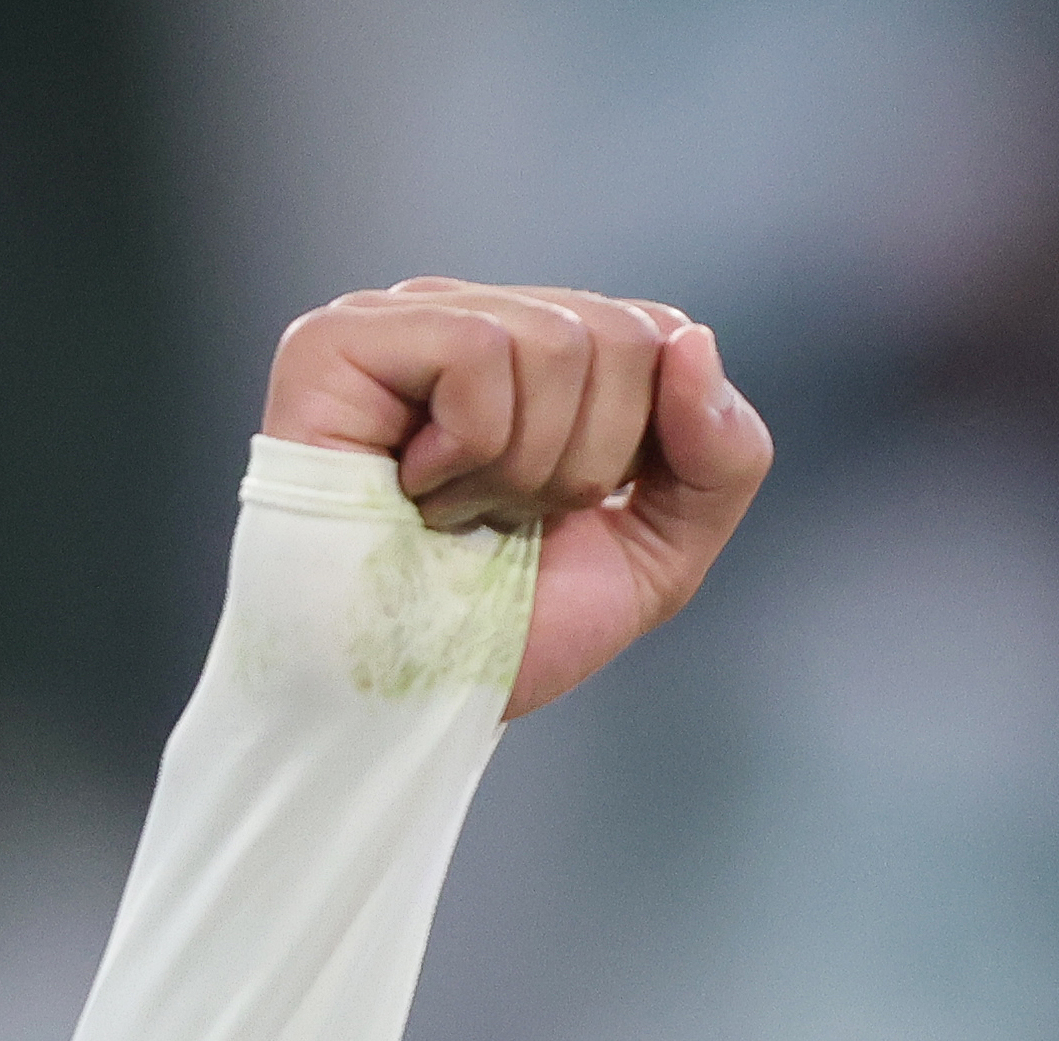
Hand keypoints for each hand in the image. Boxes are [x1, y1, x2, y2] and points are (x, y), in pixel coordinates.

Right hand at [262, 278, 774, 717]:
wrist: (405, 705)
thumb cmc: (506, 631)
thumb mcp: (658, 555)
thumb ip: (720, 459)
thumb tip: (693, 340)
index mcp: (542, 356)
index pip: (656, 332)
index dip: (649, 444)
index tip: (578, 514)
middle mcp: (471, 318)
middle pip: (618, 332)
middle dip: (589, 464)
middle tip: (510, 521)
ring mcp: (402, 321)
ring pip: (555, 339)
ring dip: (526, 469)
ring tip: (460, 515)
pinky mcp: (338, 339)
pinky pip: (477, 349)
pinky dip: (470, 450)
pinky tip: (418, 493)